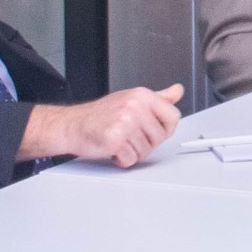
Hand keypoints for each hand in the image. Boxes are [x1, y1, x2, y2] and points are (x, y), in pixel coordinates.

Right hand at [24, 83, 184, 166]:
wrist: (73, 125)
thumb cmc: (101, 115)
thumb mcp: (132, 99)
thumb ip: (158, 97)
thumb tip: (178, 91)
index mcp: (142, 95)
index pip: (173, 116)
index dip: (164, 129)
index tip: (152, 130)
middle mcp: (135, 106)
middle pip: (160, 137)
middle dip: (145, 142)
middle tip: (128, 135)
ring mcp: (125, 122)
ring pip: (146, 151)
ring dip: (132, 152)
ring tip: (119, 140)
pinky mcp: (115, 140)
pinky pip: (130, 160)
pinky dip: (122, 160)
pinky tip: (112, 149)